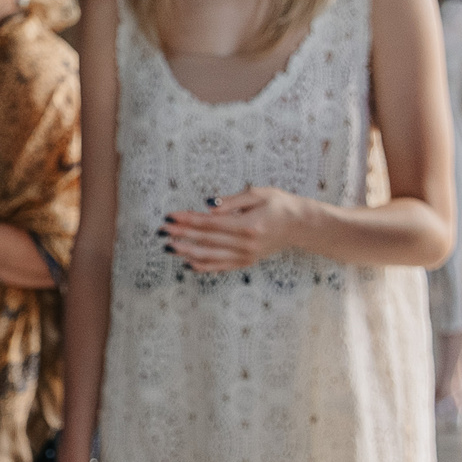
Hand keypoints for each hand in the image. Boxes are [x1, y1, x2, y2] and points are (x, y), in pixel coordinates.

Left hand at [162, 186, 310, 273]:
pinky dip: (203, 265)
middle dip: (181, 235)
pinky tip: (187, 261)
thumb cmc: (279, 204)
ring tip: (168, 246)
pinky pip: (220, 266)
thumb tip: (208, 208)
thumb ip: (232, 202)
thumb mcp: (259, 194)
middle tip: (162, 230)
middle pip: (206, 240)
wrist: (300, 225)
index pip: (210, 223)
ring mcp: (246, 256)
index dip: (187, 220)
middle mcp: (246, 244)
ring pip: (210, 256)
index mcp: (248, 225)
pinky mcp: (247, 262)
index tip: (170, 216)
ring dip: (186, 251)